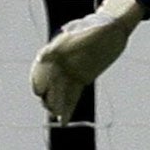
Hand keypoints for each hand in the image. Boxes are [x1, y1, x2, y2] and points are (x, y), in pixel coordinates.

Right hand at [29, 0, 143, 124]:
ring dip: (55, 104)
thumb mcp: (88, 31)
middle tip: (48, 106)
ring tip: (55, 116)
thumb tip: (46, 54)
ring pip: (59, 91)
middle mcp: (61, 61)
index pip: (42, 65)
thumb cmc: (99, 27)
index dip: (38, 78)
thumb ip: (73, 41)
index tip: (37, 89)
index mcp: (58, 48)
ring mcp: (70, 71)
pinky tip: (63, 121)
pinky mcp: (81, 79)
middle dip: (48, 94)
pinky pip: (72, 95)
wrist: (112, 29)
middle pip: (50, 81)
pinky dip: (67, 108)